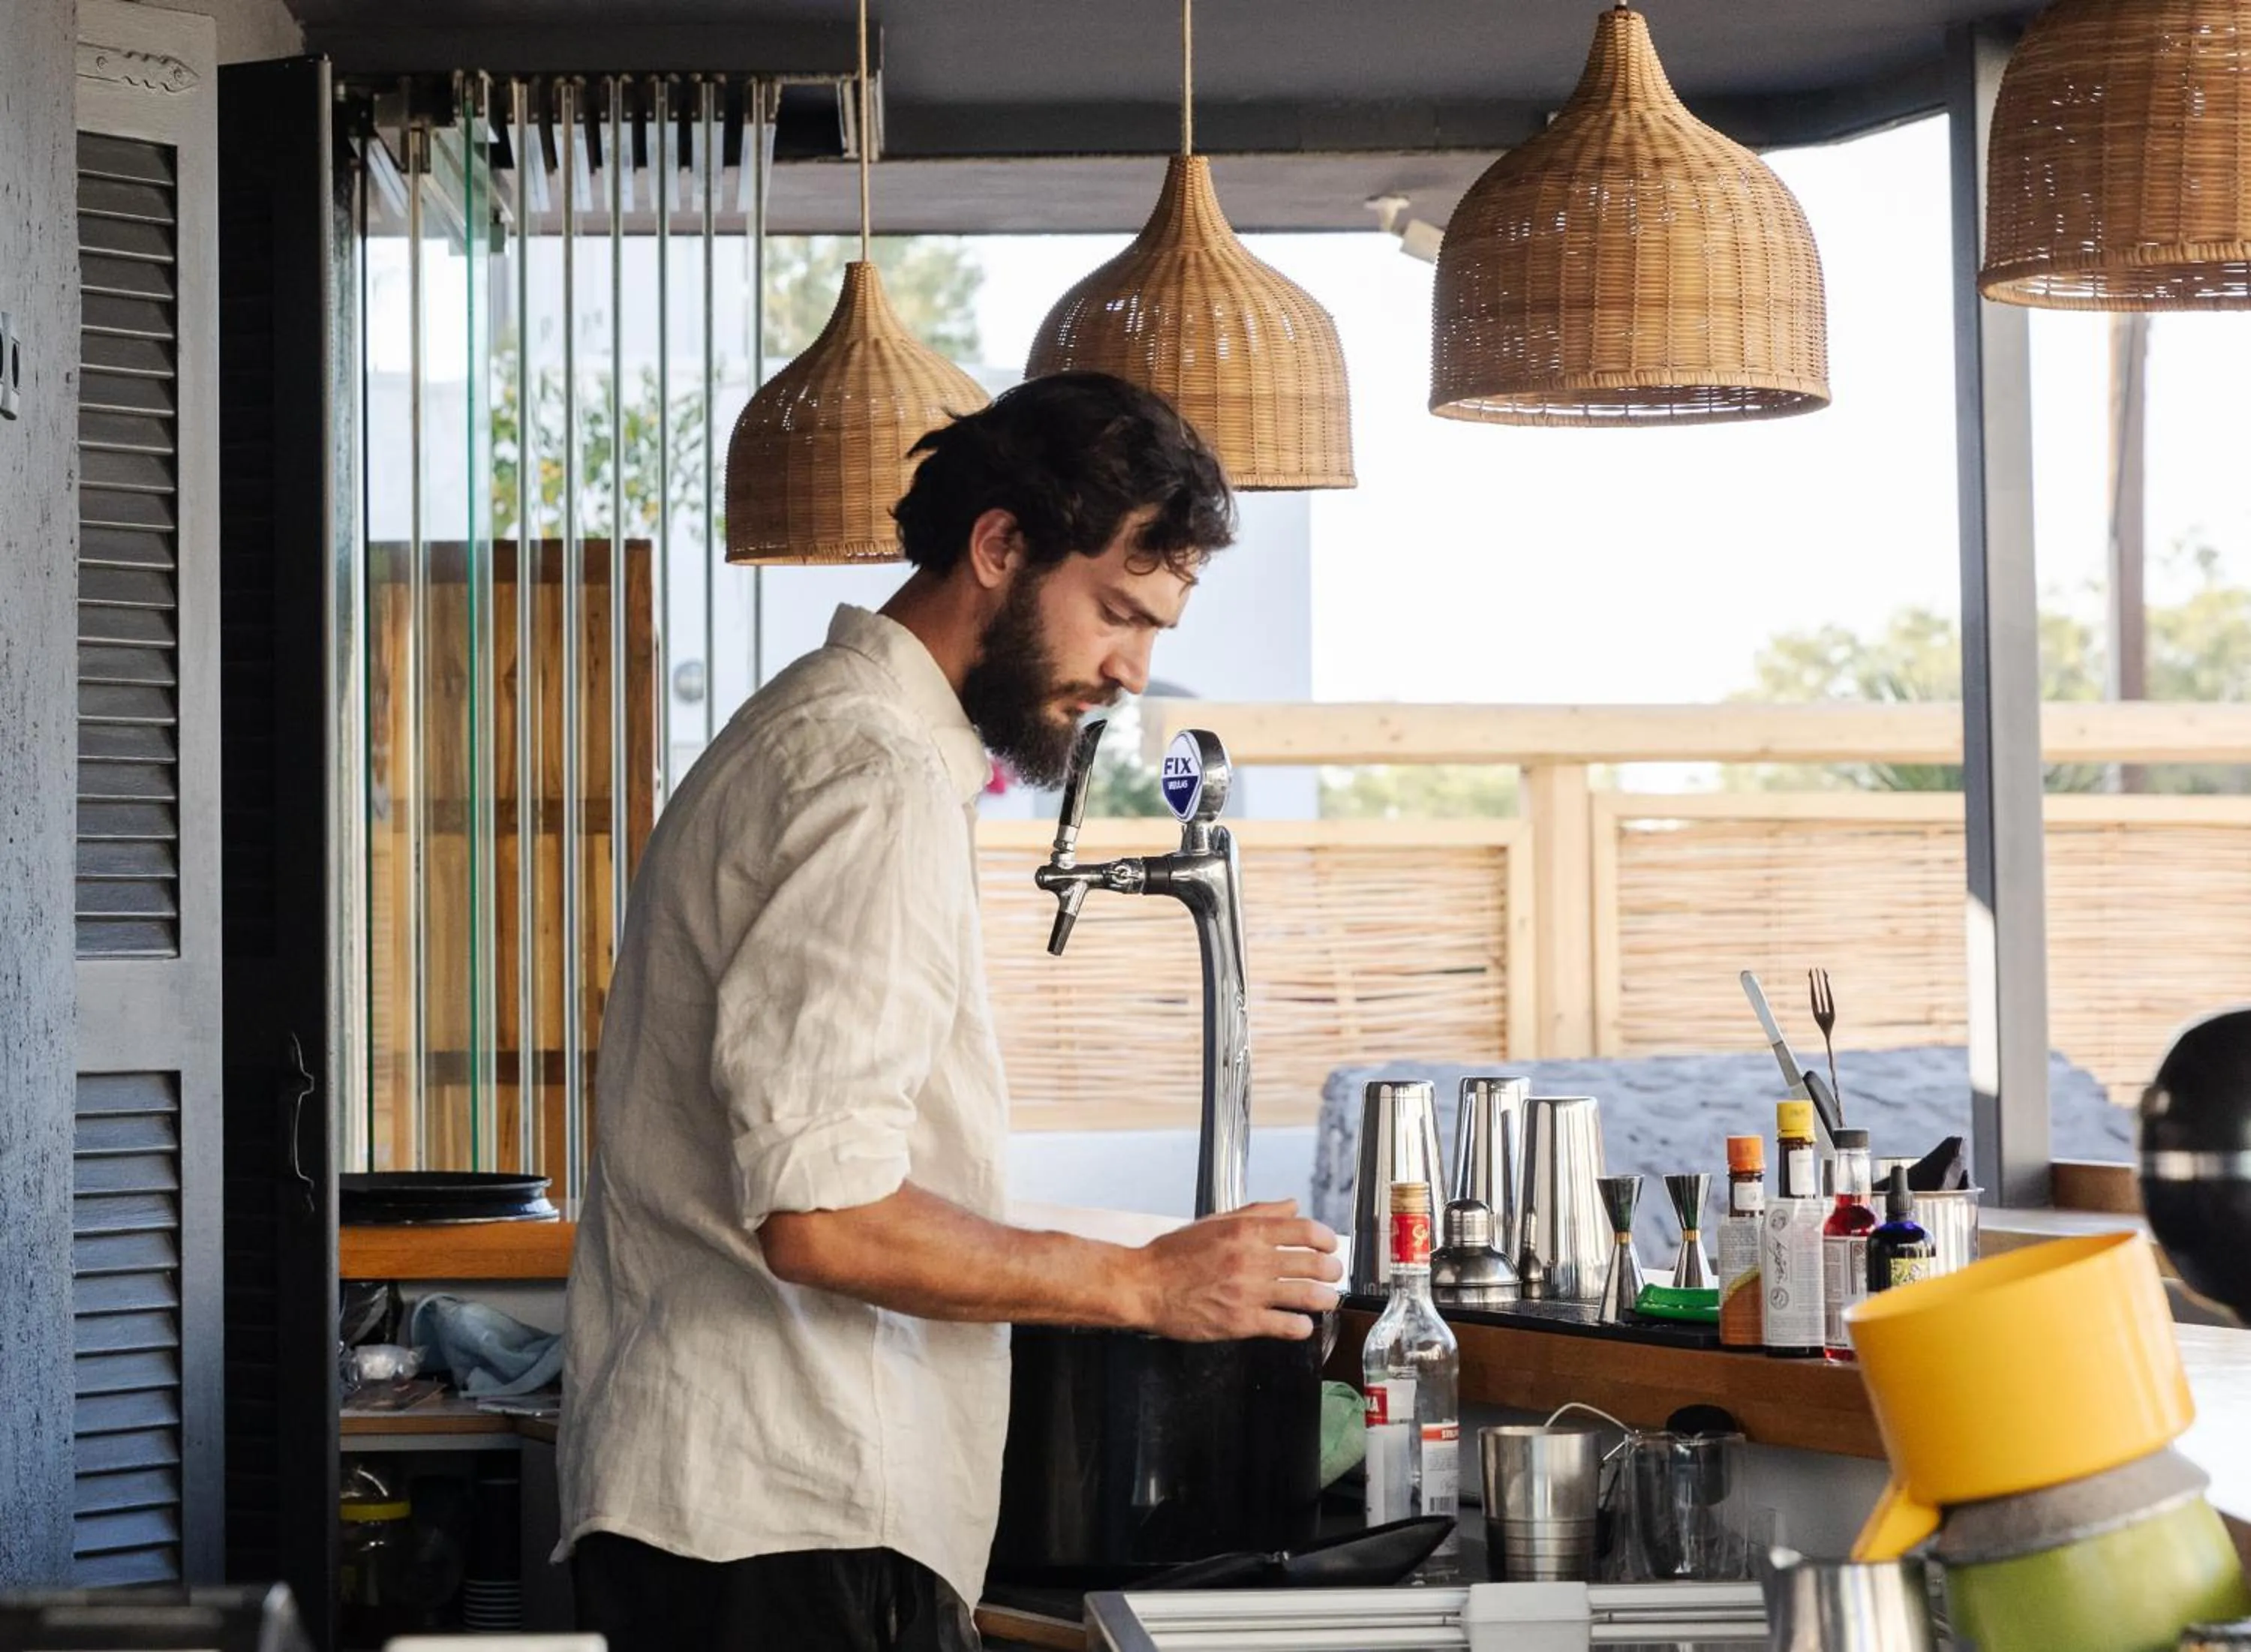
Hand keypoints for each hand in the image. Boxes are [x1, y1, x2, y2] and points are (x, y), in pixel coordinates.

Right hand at [1132, 1200, 1343, 1341]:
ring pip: (1307, 1295)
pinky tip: (1300, 1324)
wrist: (1144, 1286)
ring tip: (1326, 1299)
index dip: (1326, 1239)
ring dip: (1325, 1298)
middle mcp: (1252, 1259)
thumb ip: (1258, 1213)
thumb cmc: (1174, 1254)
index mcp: (1247, 1231)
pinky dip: (1301, 1326)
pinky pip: (1286, 1326)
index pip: (1306, 1230)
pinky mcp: (1241, 1321)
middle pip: (1313, 1263)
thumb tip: (1292, 1205)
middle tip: (1332, 1274)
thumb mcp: (1215, 1222)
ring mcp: (1248, 1292)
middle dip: (1331, 1269)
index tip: (1330, 1245)